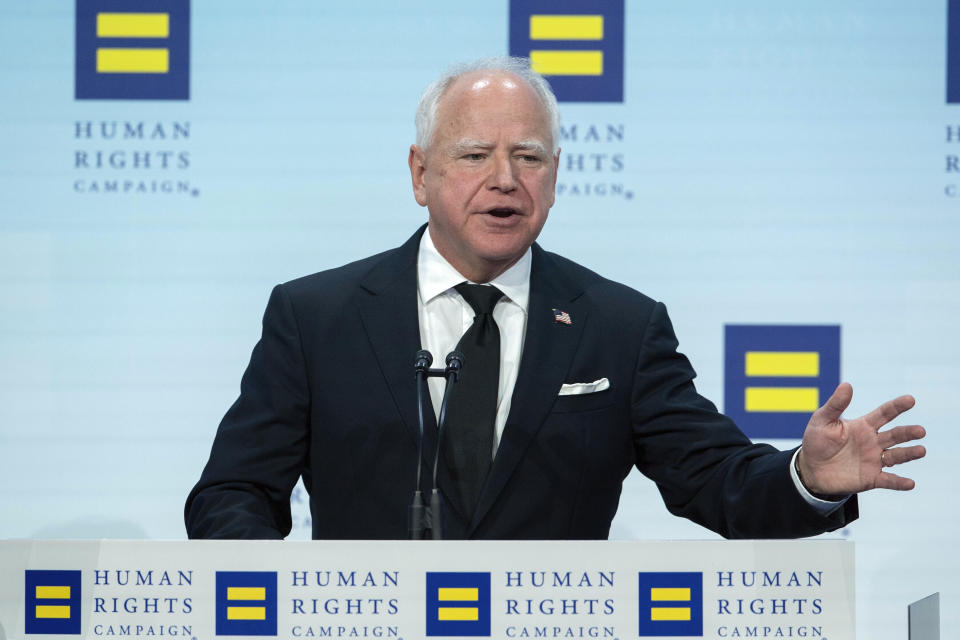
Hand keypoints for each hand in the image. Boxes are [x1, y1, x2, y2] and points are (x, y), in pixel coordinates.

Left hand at [797, 382, 925, 495]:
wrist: (811, 468)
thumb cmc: (817, 440)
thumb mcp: (822, 420)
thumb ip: (836, 405)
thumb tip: (847, 384)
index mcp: (863, 426)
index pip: (884, 413)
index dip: (897, 406)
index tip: (910, 400)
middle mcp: (873, 442)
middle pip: (895, 435)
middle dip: (908, 433)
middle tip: (920, 431)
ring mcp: (874, 460)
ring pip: (896, 456)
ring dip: (909, 454)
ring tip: (921, 450)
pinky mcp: (871, 478)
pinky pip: (888, 480)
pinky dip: (899, 482)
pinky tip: (910, 483)